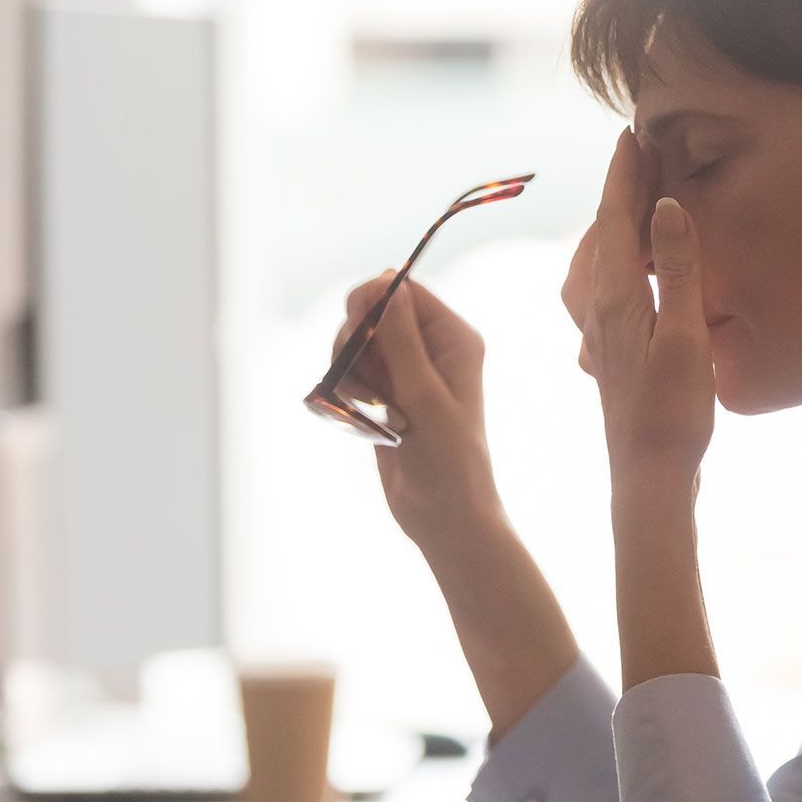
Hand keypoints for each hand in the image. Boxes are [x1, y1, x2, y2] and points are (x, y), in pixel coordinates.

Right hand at [330, 270, 501, 546]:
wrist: (444, 517)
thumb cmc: (449, 462)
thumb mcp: (424, 397)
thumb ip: (403, 341)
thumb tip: (388, 284)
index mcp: (454, 339)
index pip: (404, 290)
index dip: (373, 300)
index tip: (357, 329)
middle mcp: (431, 348)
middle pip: (372, 312)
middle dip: (357, 342)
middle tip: (367, 384)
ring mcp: (406, 371)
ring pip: (356, 344)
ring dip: (350, 372)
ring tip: (371, 410)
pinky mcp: (385, 395)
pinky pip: (351, 373)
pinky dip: (347, 391)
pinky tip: (364, 420)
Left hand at [563, 127, 715, 490]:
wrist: (647, 476)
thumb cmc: (672, 415)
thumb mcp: (685, 337)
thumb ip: (678, 270)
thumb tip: (666, 205)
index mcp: (615, 297)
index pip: (615, 217)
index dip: (625, 173)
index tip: (631, 132)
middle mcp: (596, 309)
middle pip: (601, 233)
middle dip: (619, 191)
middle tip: (641, 154)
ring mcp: (597, 332)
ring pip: (594, 262)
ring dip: (613, 226)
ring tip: (635, 202)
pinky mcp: (606, 352)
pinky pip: (598, 289)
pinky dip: (611, 262)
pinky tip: (625, 272)